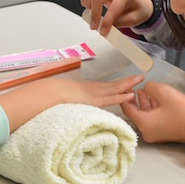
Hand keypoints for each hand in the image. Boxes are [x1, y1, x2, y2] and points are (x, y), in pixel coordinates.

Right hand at [0, 75, 143, 131]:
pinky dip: (120, 96)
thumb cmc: (51, 97)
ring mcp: (92, 95)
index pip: (105, 88)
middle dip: (126, 82)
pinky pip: (109, 99)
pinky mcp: (92, 101)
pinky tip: (130, 94)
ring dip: (127, 85)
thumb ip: (72, 102)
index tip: (127, 83)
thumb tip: (72, 107)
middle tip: (139, 77)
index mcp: (86, 90)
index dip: (117, 86)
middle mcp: (91, 90)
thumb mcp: (64, 99)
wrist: (44, 94)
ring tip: (139, 80)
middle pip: (112, 86)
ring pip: (114, 89)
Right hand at [80, 0, 153, 35]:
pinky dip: (86, 0)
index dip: (106, 22)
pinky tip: (92, 8)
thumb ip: (120, 23)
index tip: (102, 32)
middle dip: (94, 13)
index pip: (113, 8)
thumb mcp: (134, 19)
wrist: (140, 2)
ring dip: (88, 4)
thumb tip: (105, 26)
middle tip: (95, 26)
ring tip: (93, 14)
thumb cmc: (138, 10)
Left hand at [120, 81, 184, 143]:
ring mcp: (155, 134)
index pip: (127, 110)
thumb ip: (150, 87)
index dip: (125, 96)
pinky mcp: (163, 132)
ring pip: (145, 116)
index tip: (126, 86)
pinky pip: (152, 119)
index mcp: (143, 124)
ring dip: (144, 103)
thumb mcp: (164, 92)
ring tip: (143, 90)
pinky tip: (154, 99)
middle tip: (133, 87)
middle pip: (135, 114)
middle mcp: (146, 132)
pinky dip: (152, 109)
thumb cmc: (182, 109)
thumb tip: (147, 88)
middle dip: (134, 99)